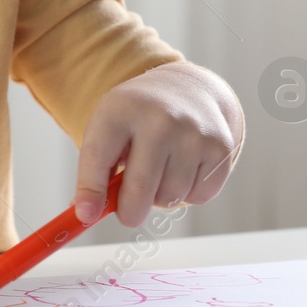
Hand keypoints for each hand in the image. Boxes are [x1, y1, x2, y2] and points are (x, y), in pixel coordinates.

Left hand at [73, 61, 243, 226]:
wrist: (188, 90)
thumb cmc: (139, 119)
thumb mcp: (109, 129)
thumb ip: (95, 171)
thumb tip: (86, 214)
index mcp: (121, 110)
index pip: (99, 157)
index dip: (90, 192)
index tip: (86, 216)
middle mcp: (159, 119)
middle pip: (139, 189)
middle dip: (129, 212)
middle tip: (128, 212)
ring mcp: (193, 133)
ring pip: (170, 198)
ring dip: (161, 197)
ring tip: (161, 170)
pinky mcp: (220, 148)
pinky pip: (198, 197)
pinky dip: (189, 193)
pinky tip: (184, 167)